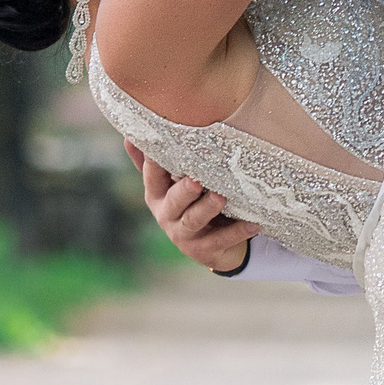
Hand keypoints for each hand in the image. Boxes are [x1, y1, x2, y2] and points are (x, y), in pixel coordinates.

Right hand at [127, 140, 259, 273]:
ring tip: (222, 197)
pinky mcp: (204, 250)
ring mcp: (183, 234)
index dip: (154, 162)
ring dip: (208, 208)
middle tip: (196, 180)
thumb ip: (154, 163)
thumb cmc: (191, 203)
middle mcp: (166, 214)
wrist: (211, 246)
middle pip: (174, 201)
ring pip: (195, 220)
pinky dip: (238, 232)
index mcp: (157, 195)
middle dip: (184, 191)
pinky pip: (222, 240)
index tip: (160, 146)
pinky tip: (254, 224)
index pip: (151, 176)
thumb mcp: (170, 183)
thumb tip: (129, 134)